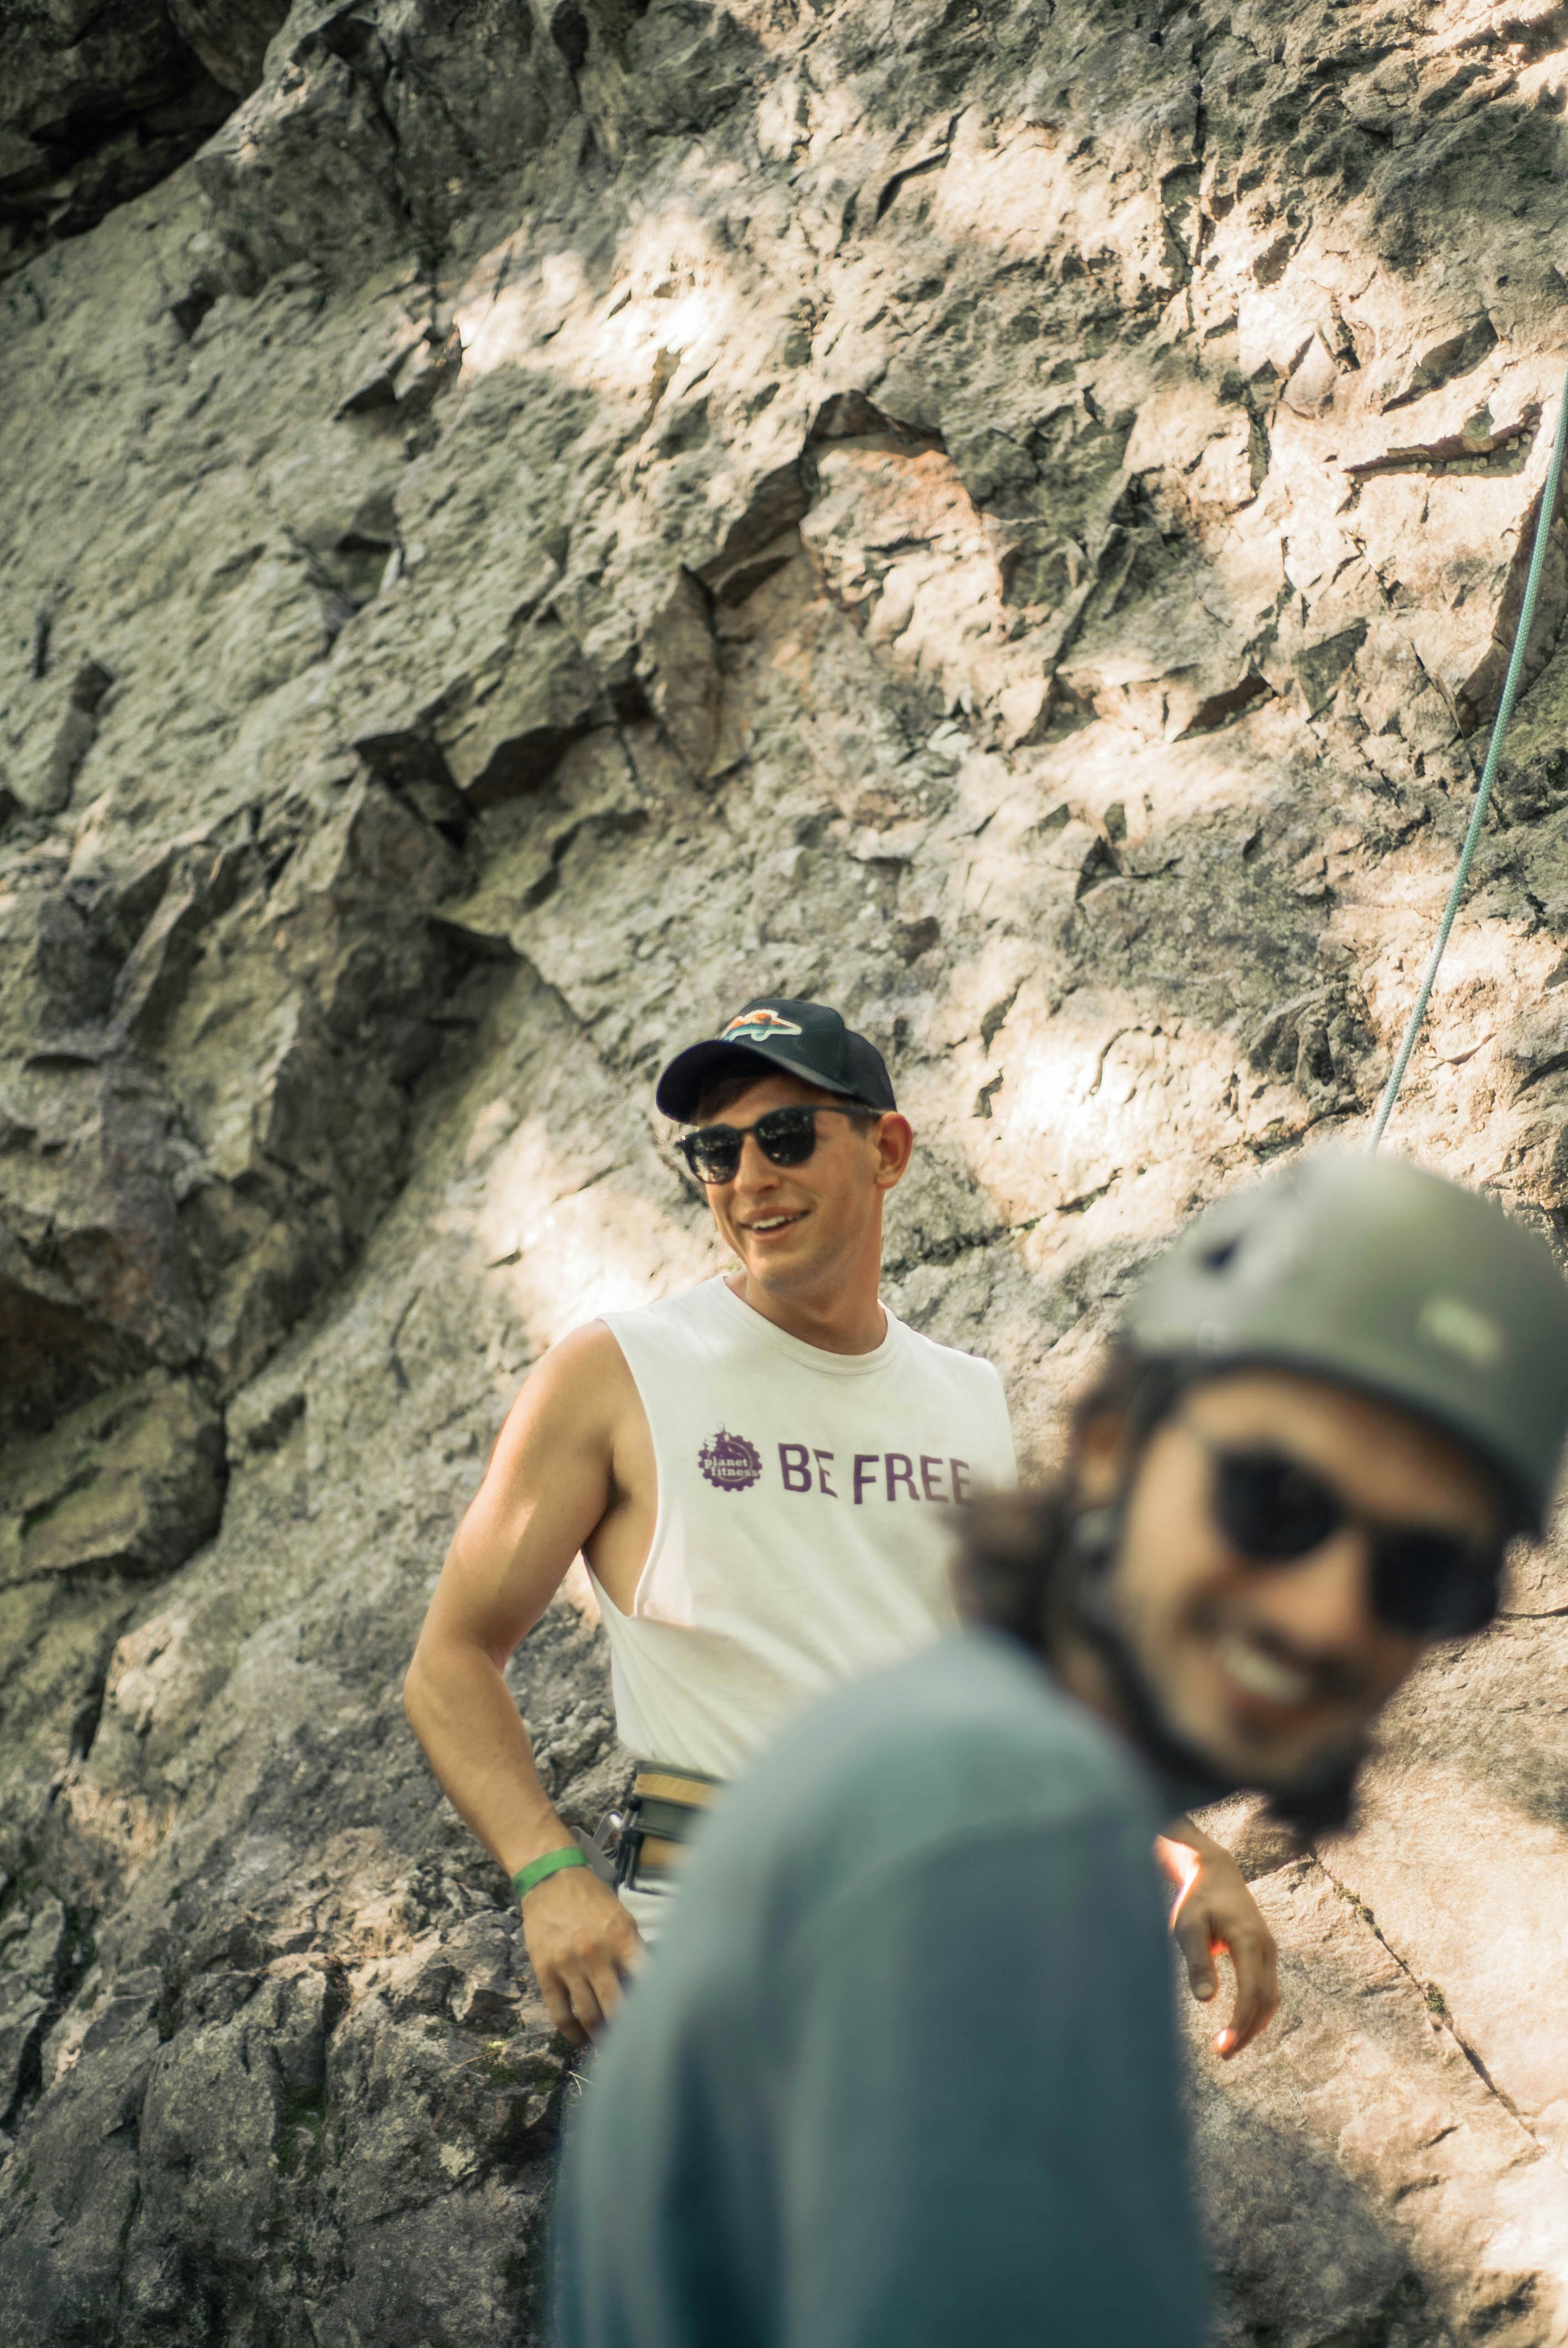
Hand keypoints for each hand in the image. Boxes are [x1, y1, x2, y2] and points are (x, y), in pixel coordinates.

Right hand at [521, 1865, 645, 2044]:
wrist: (551, 1879)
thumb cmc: (593, 1899)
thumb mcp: (623, 1918)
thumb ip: (634, 1950)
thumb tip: (650, 1986)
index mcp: (622, 1938)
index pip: (646, 1982)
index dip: (654, 2006)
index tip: (661, 2022)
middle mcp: (596, 1954)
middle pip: (617, 2007)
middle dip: (628, 2031)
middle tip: (635, 2043)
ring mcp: (568, 1965)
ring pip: (589, 2016)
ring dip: (601, 2036)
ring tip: (609, 2046)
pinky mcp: (545, 1973)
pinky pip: (560, 2014)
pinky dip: (572, 2033)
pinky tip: (581, 2039)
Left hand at [1156, 1834, 1278, 2058]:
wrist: (1215, 1871)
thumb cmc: (1197, 1899)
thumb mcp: (1188, 1926)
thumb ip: (1198, 1961)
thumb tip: (1206, 2000)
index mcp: (1248, 1940)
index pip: (1251, 1992)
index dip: (1240, 2023)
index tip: (1224, 2046)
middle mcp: (1266, 1948)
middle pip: (1266, 2001)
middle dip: (1247, 2031)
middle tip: (1222, 2055)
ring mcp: (1269, 1950)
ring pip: (1270, 1998)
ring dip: (1253, 2025)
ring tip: (1229, 2046)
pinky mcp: (1264, 1953)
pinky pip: (1267, 1988)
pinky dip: (1256, 2010)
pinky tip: (1240, 2025)